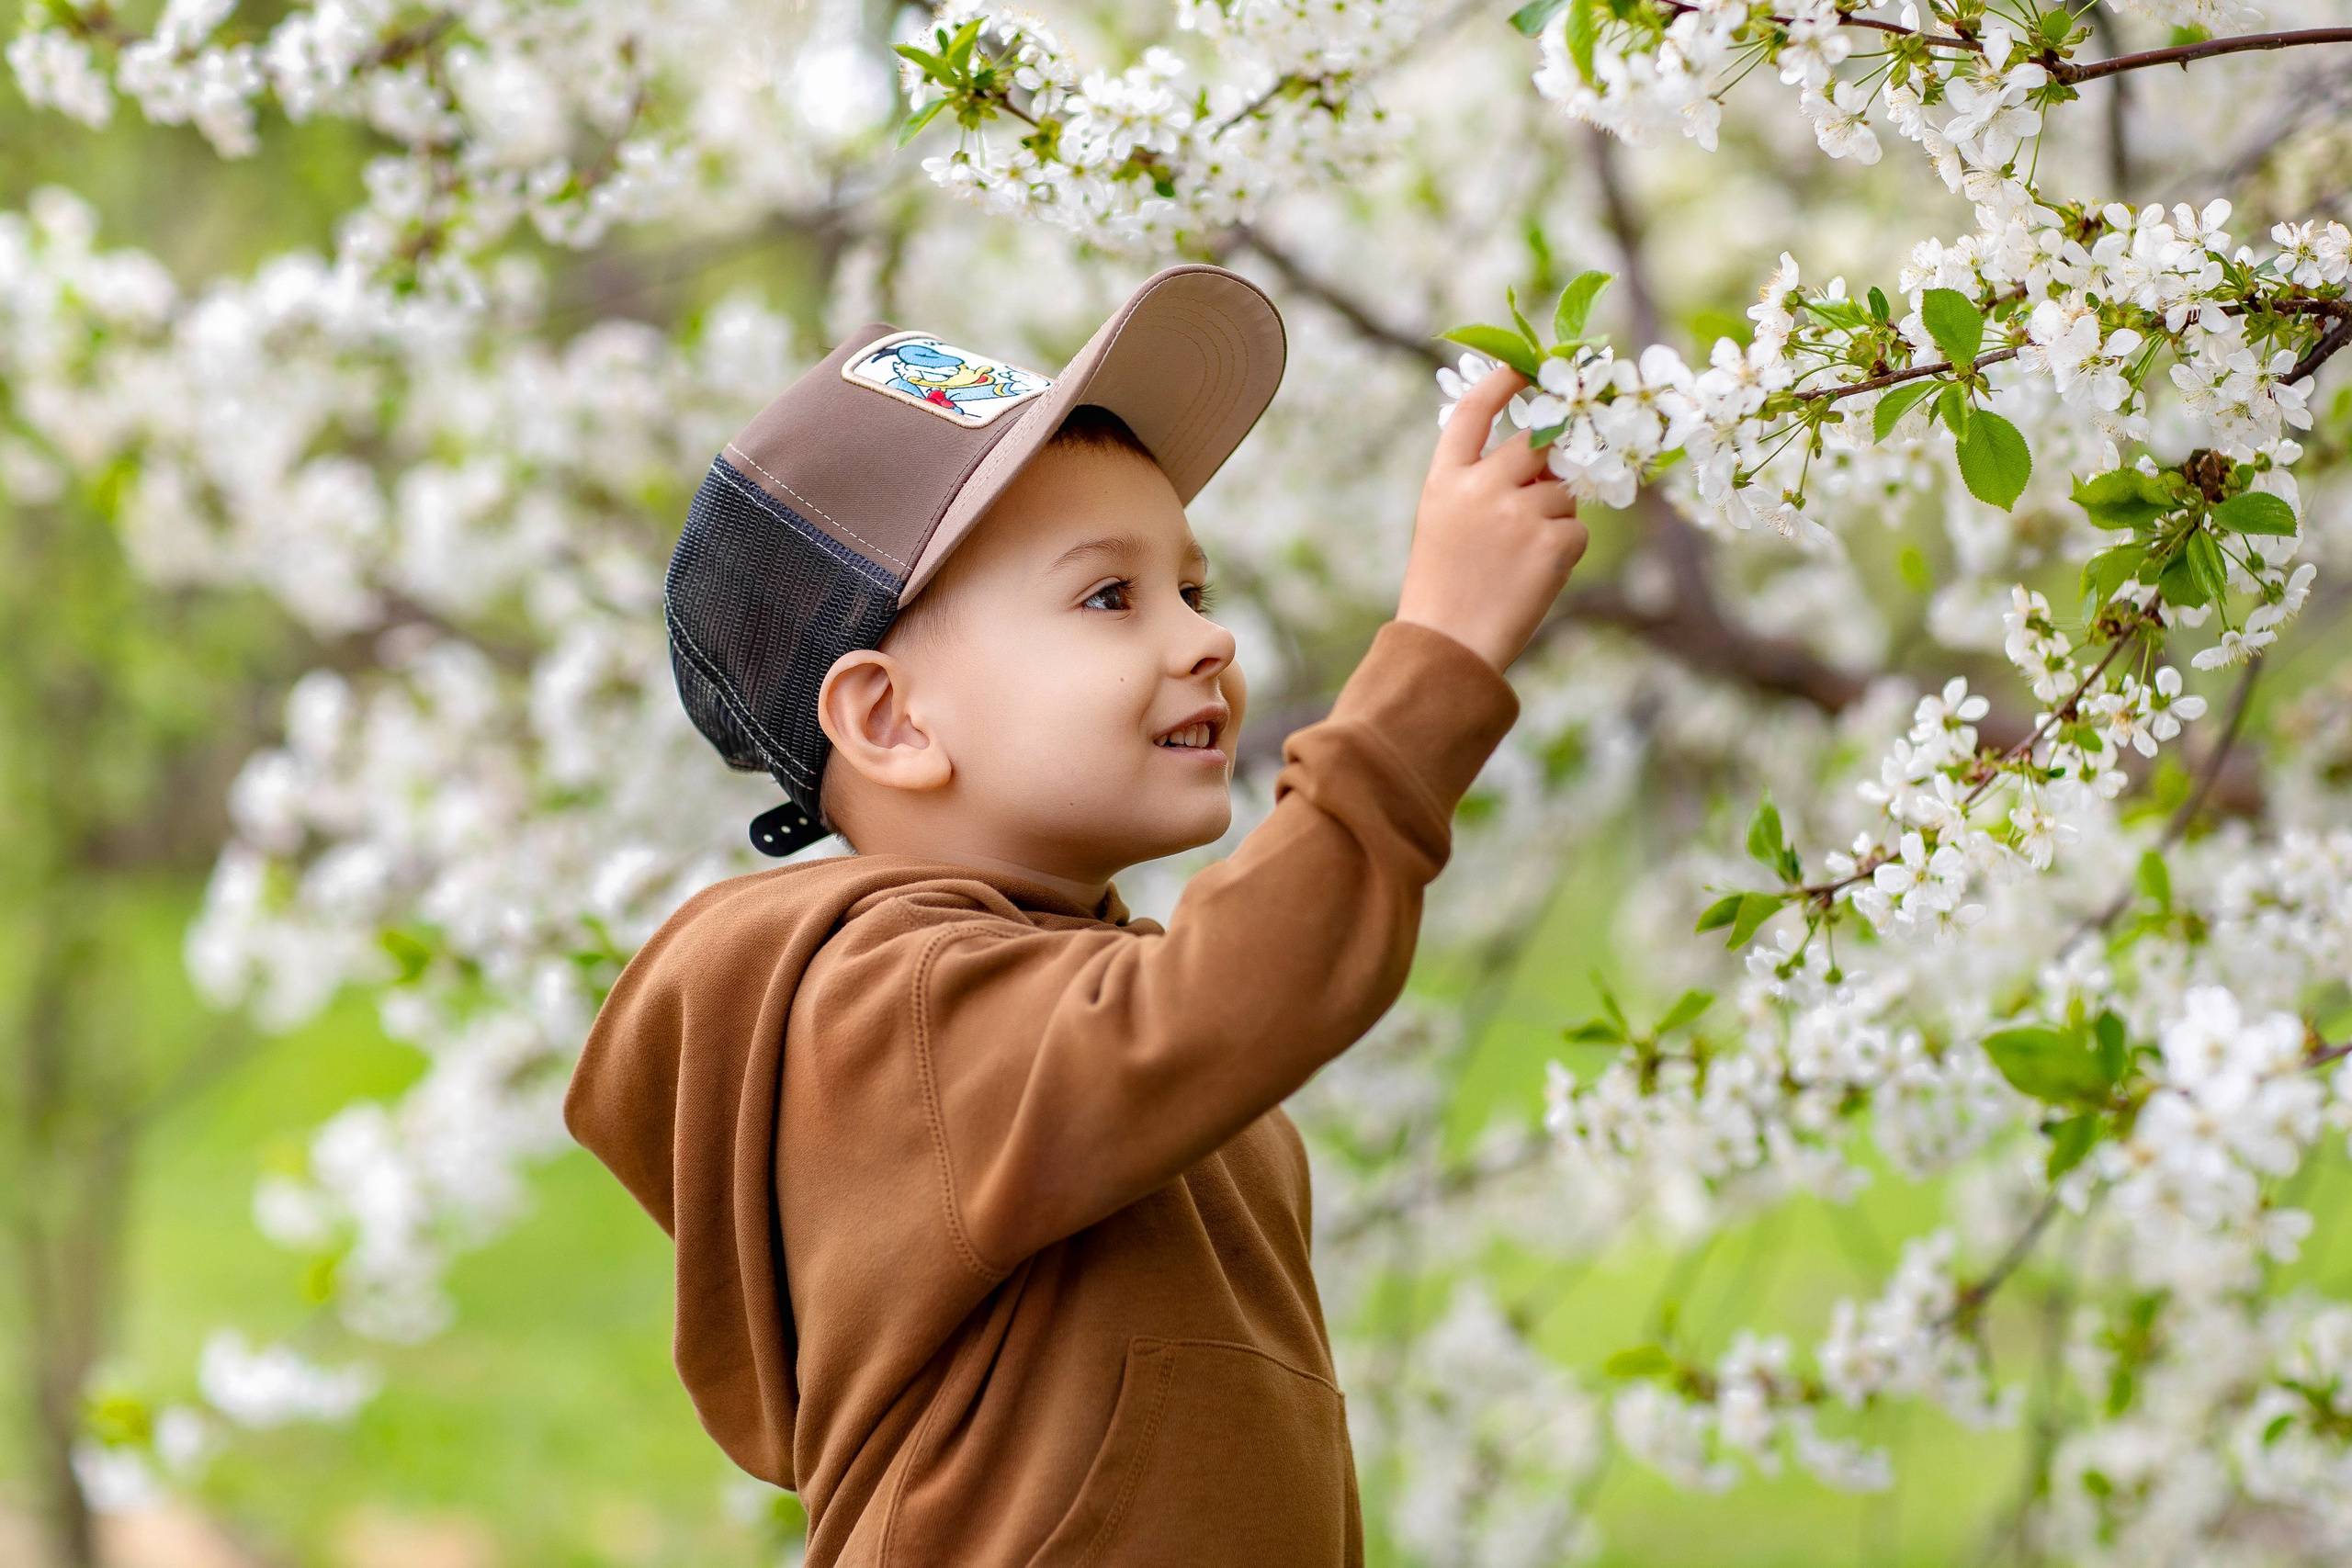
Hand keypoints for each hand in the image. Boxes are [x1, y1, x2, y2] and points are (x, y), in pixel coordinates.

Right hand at [1395, 364, 1586, 671]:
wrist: (1448, 646)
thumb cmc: (1445, 588)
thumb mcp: (1444, 524)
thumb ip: (1483, 484)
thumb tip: (1548, 457)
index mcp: (1443, 481)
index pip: (1473, 412)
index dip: (1502, 383)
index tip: (1525, 368)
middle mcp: (1479, 488)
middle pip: (1536, 445)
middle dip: (1548, 463)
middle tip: (1539, 495)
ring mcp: (1517, 513)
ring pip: (1563, 491)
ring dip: (1554, 518)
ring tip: (1521, 559)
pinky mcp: (1551, 542)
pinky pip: (1577, 529)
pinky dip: (1564, 552)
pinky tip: (1535, 577)